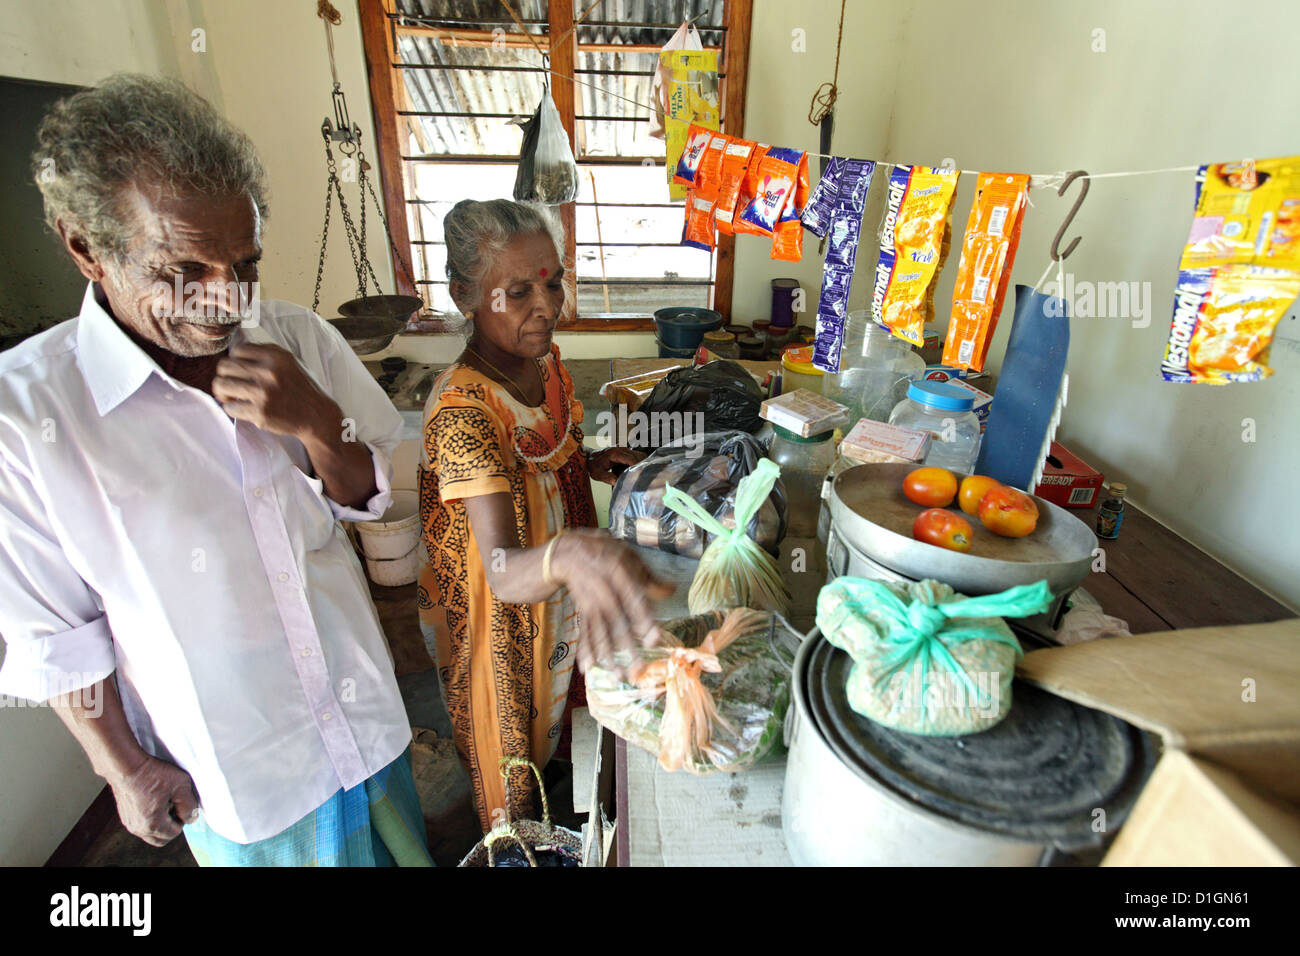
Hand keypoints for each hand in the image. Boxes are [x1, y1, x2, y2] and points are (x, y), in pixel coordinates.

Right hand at [108, 754, 200, 846]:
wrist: (125, 765)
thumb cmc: (151, 774)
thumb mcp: (181, 786)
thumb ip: (189, 806)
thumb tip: (191, 818)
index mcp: (152, 825)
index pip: (174, 833)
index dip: (182, 818)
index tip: (180, 803)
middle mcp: (138, 828)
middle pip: (161, 839)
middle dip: (171, 825)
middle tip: (174, 806)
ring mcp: (129, 823)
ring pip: (151, 832)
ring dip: (160, 822)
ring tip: (163, 801)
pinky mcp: (125, 815)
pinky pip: (142, 824)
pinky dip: (150, 817)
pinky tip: (152, 799)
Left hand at [213, 343, 337, 440]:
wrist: (317, 416)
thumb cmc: (301, 388)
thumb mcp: (290, 362)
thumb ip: (266, 353)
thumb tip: (235, 352)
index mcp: (275, 356)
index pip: (237, 350)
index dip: (235, 360)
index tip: (239, 370)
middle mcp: (268, 372)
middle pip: (224, 366)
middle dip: (224, 376)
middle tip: (231, 384)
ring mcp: (263, 393)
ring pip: (221, 386)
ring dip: (223, 392)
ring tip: (231, 396)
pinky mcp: (260, 413)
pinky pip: (230, 407)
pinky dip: (233, 409)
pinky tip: (243, 409)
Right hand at [551, 529, 674, 674]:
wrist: (569, 551)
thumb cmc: (607, 554)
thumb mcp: (629, 558)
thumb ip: (650, 578)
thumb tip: (672, 590)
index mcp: (619, 575)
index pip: (635, 600)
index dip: (644, 620)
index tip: (654, 640)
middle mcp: (604, 592)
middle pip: (617, 622)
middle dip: (627, 648)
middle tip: (638, 670)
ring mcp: (590, 603)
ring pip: (600, 633)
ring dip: (608, 656)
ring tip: (617, 676)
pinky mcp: (581, 611)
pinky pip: (583, 632)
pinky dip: (585, 650)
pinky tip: (588, 668)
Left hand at [587, 446, 645, 484]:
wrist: (590, 457)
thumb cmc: (594, 465)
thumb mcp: (597, 473)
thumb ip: (607, 477)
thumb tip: (617, 482)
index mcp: (615, 453)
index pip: (632, 459)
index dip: (638, 467)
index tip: (641, 476)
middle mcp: (621, 449)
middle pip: (638, 456)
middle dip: (642, 467)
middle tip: (643, 477)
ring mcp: (624, 449)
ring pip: (639, 455)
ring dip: (642, 464)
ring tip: (642, 475)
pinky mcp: (626, 452)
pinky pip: (637, 456)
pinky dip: (639, 463)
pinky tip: (638, 471)